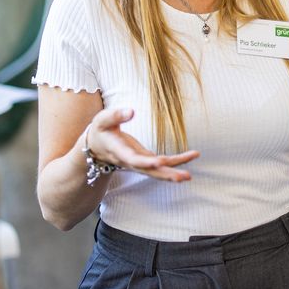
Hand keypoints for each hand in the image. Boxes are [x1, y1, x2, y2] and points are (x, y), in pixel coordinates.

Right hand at [82, 108, 198, 182]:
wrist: (96, 145)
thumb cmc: (101, 130)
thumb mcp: (103, 120)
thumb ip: (116, 115)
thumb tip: (132, 111)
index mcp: (119, 152)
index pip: (133, 159)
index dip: (145, 162)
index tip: (158, 162)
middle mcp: (130, 161)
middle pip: (149, 171)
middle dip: (166, 174)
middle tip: (183, 177)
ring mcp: (139, 162)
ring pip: (158, 171)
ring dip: (174, 172)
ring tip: (189, 176)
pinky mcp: (146, 159)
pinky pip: (162, 163)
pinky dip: (177, 161)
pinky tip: (192, 156)